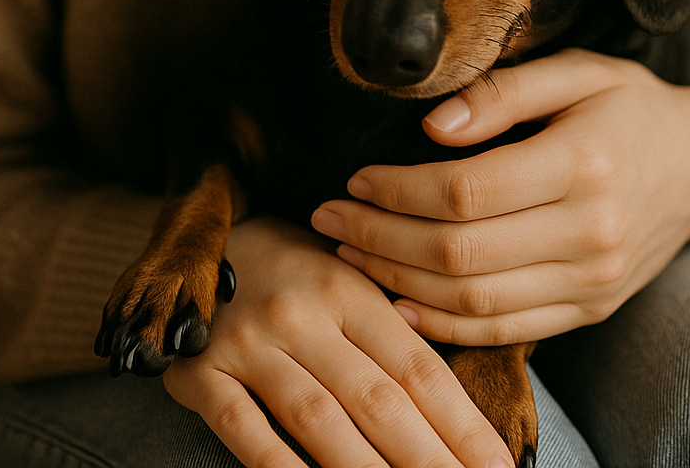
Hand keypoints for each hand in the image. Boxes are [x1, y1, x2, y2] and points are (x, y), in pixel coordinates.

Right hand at [162, 216, 514, 467]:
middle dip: (428, 458)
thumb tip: (452, 408)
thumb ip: (388, 332)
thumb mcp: (343, 281)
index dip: (460, 422)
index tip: (497, 466)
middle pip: (378, 400)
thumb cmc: (288, 271)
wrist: (192, 245)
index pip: (417, 367)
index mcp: (350, 289)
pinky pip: (246, 432)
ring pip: (320, 420)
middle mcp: (305, 314)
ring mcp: (252, 343)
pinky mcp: (203, 372)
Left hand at [312, 49, 689, 346]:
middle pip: (461, 253)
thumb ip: (505, 91)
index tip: (355, 176)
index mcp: (585, 162)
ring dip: (399, 282)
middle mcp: (591, 231)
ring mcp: (592, 280)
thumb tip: (433, 125)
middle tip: (328, 217)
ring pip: (474, 301)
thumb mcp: (578, 71)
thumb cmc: (631, 105)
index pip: (467, 191)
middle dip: (380, 237)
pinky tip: (399, 302)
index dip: (398, 189)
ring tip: (350, 253)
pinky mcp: (590, 309)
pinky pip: (505, 328)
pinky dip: (444, 325)